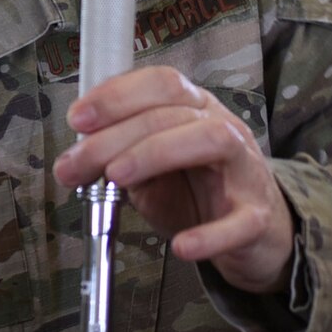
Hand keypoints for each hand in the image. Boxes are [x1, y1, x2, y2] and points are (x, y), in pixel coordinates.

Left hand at [55, 66, 295, 293]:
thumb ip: (121, 159)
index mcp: (198, 112)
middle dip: (114, 136)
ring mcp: (245, 171)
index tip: (78, 119)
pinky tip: (181, 247)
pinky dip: (210, 236)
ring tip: (116, 179)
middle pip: (173, 113)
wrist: (255, 234)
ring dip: (156, 153)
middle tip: (75, 165)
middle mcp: (225, 129)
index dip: (117, 95)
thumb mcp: (155, 172)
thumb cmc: (200, 195)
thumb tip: (76, 159)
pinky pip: (240, 223)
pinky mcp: (257, 218)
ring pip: (213, 140)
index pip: (163, 84)